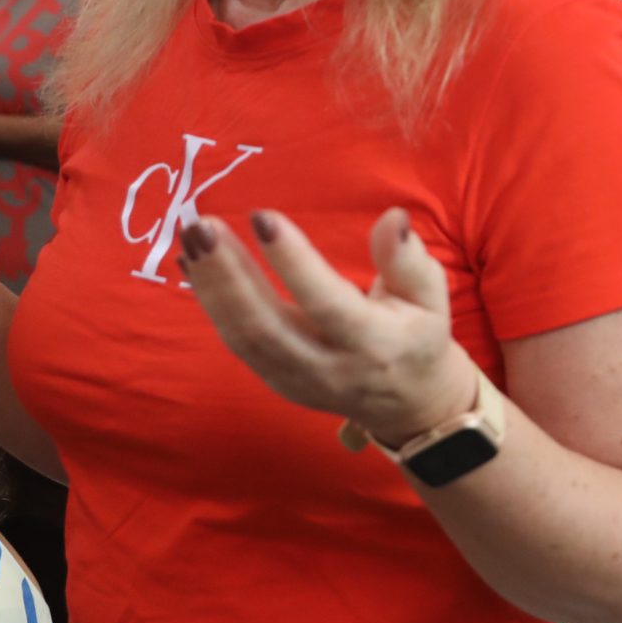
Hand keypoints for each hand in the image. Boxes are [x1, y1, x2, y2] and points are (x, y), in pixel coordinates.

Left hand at [177, 207, 465, 445]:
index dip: (294, 263)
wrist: (409, 405)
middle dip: (228, 275)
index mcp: (374, 344)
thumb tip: (391, 217)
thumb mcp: (431, 296)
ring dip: (210, 287)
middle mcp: (328, 368)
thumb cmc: (419, 337)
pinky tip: (192, 263)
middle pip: (267, 326)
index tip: (262, 218)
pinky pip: (236, 342)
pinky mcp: (274, 381)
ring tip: (189, 238)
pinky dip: (210, 302)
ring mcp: (295, 381)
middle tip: (202, 226)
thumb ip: (409, 259)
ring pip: (242, 337)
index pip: (326, 304)